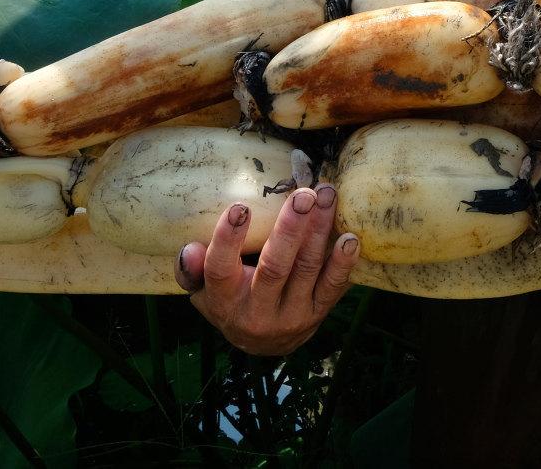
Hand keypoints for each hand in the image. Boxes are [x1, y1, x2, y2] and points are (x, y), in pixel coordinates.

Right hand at [175, 184, 358, 355]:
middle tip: (303, 195)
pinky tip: (350, 238)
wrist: (263, 344)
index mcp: (224, 301)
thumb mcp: (203, 290)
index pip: (220, 270)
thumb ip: (193, 269)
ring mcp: (292, 315)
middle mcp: (258, 312)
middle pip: (274, 269)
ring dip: (319, 231)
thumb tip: (190, 249)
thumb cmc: (230, 301)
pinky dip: (342, 263)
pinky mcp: (318, 314)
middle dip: (290, 229)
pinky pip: (333, 287)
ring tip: (326, 196)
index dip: (228, 240)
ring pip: (306, 269)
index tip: (240, 207)